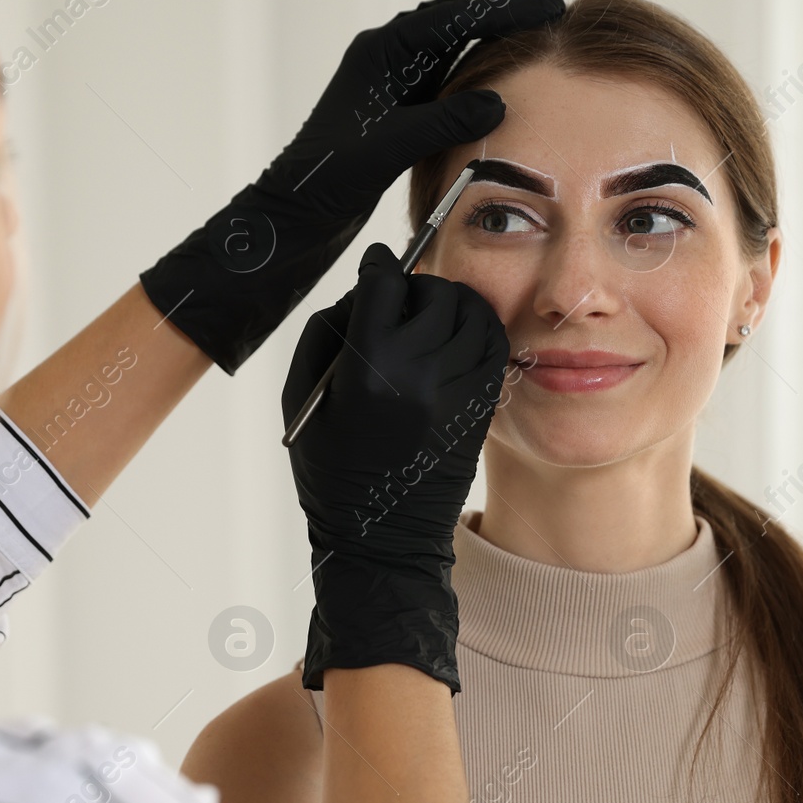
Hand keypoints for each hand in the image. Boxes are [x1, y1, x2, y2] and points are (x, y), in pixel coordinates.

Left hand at [141, 0, 562, 373]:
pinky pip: (447, 81)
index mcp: (381, 53)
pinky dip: (479, 77)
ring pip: (453, 50)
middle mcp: (387, 59)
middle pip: (455, 22)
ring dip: (494, 42)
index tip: (549, 6)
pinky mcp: (397, 112)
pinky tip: (506, 84)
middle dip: (504, 15)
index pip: (453, 16)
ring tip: (539, 40)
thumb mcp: (388, 147)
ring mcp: (392, 85)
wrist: (295, 214)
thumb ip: (442, 121)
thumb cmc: (327, 179)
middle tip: (553, 13)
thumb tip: (496, 100)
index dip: (504, 8)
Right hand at [283, 242, 508, 691]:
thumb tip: (367, 287)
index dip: (378, 267)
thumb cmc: (332, 468)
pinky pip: (493, 343)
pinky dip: (477, 330)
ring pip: (471, 311)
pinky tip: (457, 339)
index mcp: (370, 369)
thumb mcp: (308, 395)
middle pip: (432, 292)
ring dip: (451, 304)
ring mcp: (459, 390)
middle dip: (415, 288)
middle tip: (402, 302)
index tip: (377, 266)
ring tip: (432, 319)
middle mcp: (420, 374)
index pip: (384, 284)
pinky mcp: (483, 405)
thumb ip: (331, 330)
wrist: (382, 536)